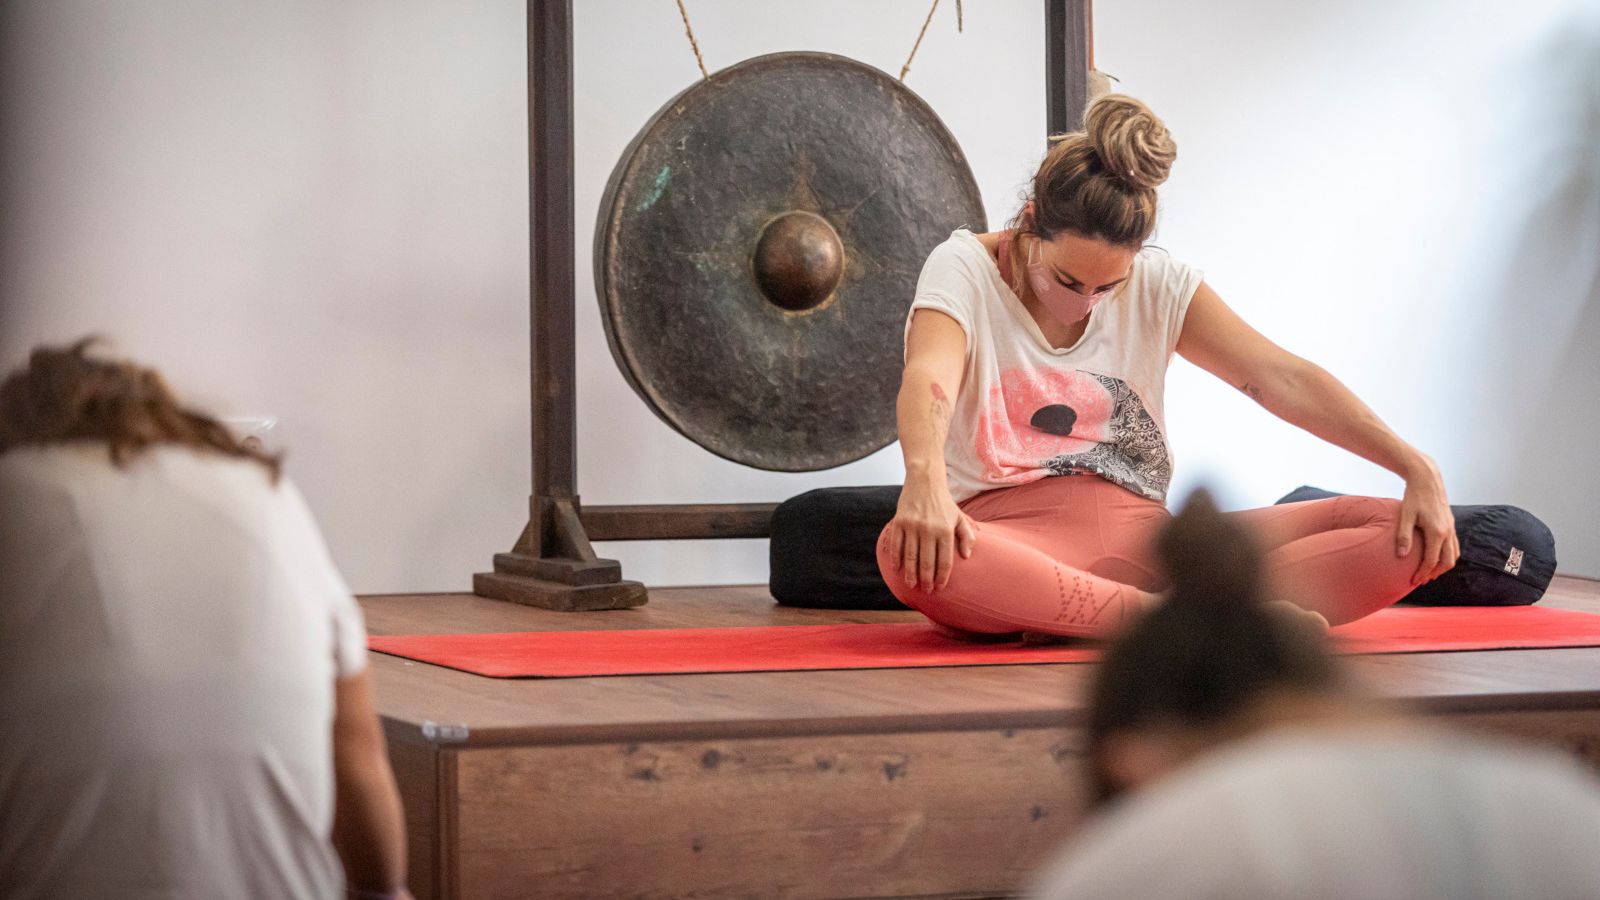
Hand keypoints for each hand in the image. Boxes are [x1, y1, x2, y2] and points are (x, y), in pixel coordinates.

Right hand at [884, 480, 976, 590]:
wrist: (925, 481)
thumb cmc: (944, 502)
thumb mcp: (959, 517)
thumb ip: (967, 536)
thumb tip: (966, 556)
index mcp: (946, 530)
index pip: (945, 560)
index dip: (942, 576)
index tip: (940, 587)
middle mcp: (929, 529)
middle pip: (927, 561)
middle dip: (926, 579)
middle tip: (926, 591)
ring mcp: (913, 526)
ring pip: (910, 556)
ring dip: (911, 573)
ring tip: (912, 584)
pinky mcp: (900, 522)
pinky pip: (896, 544)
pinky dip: (896, 558)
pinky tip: (898, 568)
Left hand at [1397, 454, 1458, 585]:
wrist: (1427, 479)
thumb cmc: (1414, 496)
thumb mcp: (1405, 516)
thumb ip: (1404, 536)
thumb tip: (1401, 556)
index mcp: (1437, 532)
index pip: (1432, 561)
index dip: (1422, 573)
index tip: (1413, 581)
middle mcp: (1448, 532)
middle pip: (1447, 562)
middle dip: (1435, 573)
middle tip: (1421, 579)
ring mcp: (1452, 527)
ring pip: (1454, 554)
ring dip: (1443, 566)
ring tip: (1429, 571)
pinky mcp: (1451, 523)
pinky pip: (1454, 545)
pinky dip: (1448, 555)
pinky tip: (1437, 556)